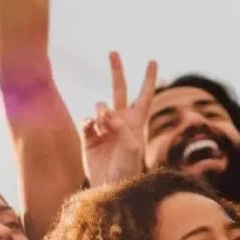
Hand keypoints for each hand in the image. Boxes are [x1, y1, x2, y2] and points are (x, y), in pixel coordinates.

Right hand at [81, 52, 157, 186]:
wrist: (110, 187)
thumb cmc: (127, 169)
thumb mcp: (131, 147)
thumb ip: (120, 126)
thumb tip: (104, 110)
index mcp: (137, 121)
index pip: (145, 95)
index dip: (149, 78)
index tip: (153, 61)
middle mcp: (121, 121)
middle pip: (119, 89)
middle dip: (117, 71)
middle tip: (113, 52)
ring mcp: (105, 127)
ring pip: (100, 106)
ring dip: (101, 112)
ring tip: (104, 126)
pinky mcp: (89, 136)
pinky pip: (86, 120)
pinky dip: (89, 124)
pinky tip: (93, 132)